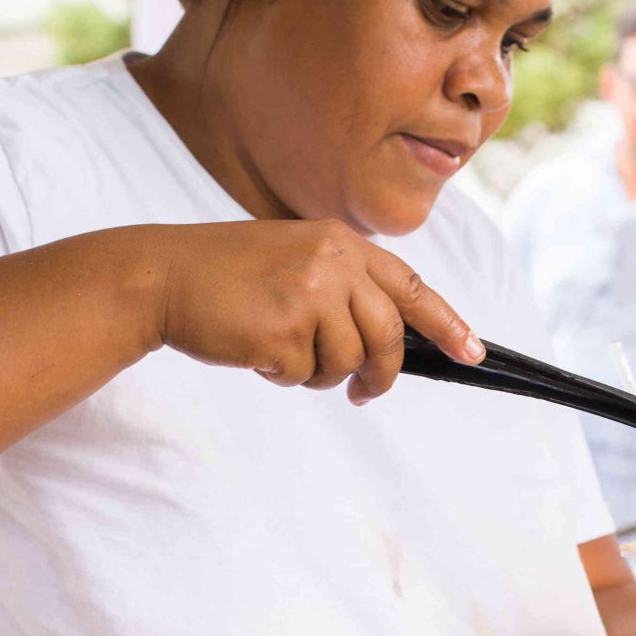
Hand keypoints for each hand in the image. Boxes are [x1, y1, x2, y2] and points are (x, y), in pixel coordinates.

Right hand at [146, 220, 480, 403]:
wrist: (162, 276)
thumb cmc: (225, 276)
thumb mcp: (294, 260)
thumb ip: (342, 288)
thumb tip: (384, 343)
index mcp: (340, 242)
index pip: (410, 285)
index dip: (446, 323)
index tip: (472, 352)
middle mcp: (333, 261)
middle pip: (389, 335)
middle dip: (381, 373)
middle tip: (365, 393)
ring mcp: (311, 293)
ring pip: (348, 361)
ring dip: (318, 373)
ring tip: (280, 352)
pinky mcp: (286, 328)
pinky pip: (306, 375)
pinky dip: (283, 376)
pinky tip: (255, 350)